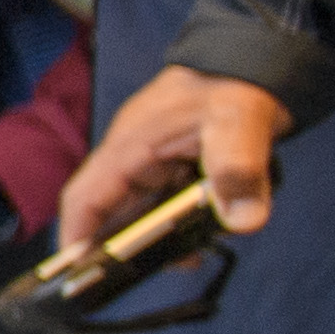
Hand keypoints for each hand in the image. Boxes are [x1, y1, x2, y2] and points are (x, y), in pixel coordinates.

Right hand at [62, 64, 292, 251]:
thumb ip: (238, 170)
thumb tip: (242, 222)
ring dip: (158, 238)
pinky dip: (180, 225)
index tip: (78, 272)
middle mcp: (134, 157)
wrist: (258, 60)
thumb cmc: (235, 84)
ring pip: (141, 210)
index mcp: (131, 145)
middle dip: (124, 247)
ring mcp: (155, 163)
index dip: (76, 234)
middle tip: (150, 273)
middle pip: (111, 211)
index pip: (86, 195)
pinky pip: (167, 204)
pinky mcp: (177, 167)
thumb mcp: (238, 123)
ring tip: (188, 258)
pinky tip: (204, 237)